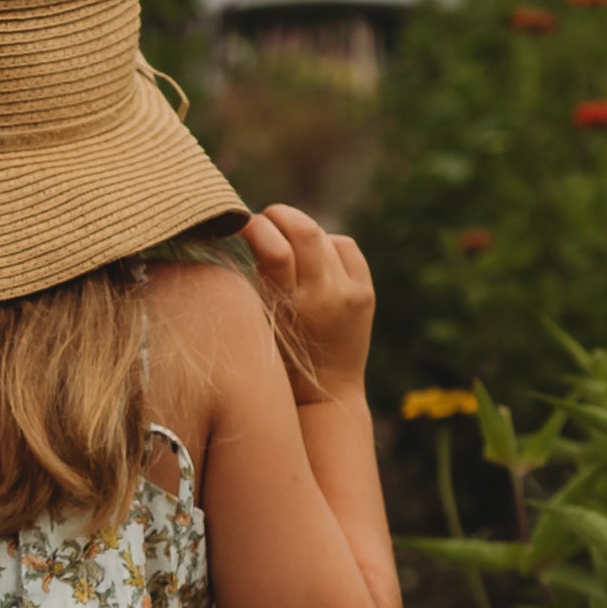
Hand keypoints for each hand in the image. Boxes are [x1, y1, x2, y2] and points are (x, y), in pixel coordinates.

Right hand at [244, 201, 374, 404]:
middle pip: (304, 230)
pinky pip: (345, 246)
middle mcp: (324, 297)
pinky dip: (327, 244)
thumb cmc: (279, 359)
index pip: (274, 248)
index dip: (254, 225)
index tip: (240, 223)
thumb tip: (253, 227)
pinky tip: (316, 258)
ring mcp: (350, 293)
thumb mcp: (258, 322)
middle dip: (279, 215)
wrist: (326, 392)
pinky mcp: (366, 292)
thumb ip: (257, 279)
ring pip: (323, 235)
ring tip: (287, 245)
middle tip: (264, 219)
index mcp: (290, 307)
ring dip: (300, 232)